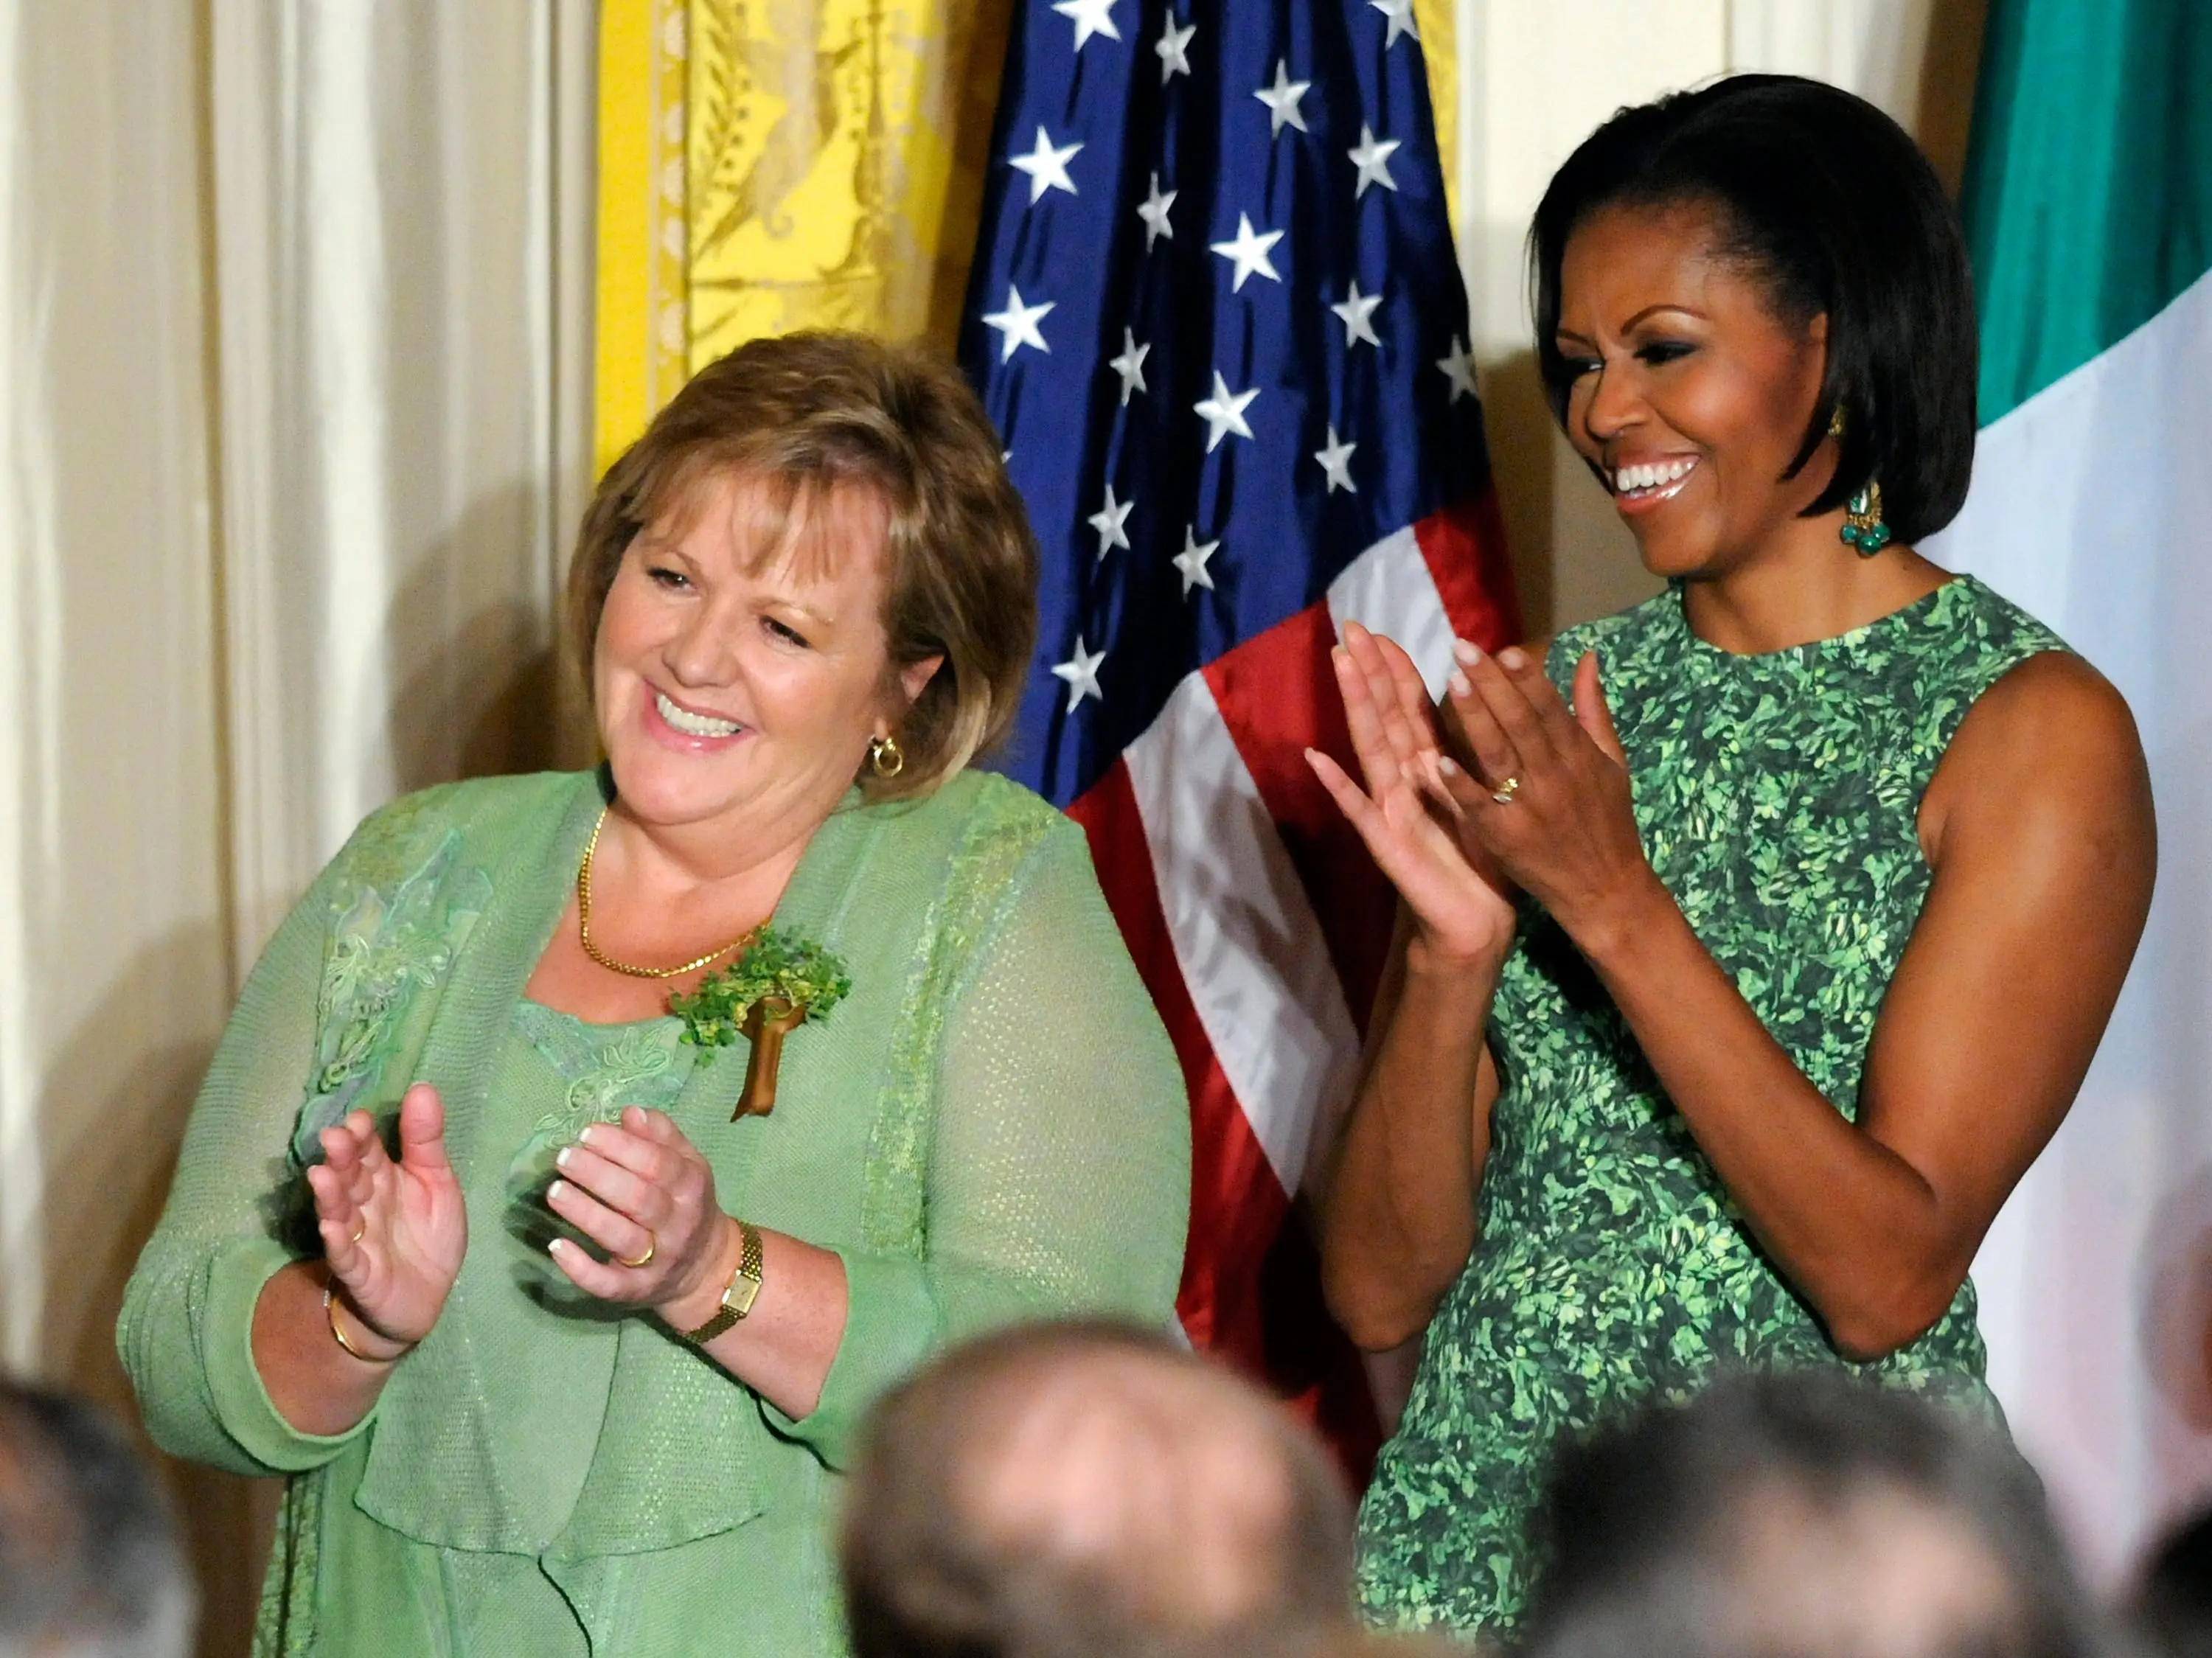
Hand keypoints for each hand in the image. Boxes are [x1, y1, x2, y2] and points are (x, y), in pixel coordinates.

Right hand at [309, 1083, 466, 1353]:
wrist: (426, 1296)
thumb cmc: (427, 1234)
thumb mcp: (437, 1182)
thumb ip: (426, 1141)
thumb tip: (423, 1088)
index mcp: (384, 1178)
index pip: (368, 1151)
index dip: (363, 1136)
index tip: (359, 1119)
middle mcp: (365, 1203)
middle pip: (350, 1177)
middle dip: (342, 1158)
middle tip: (334, 1137)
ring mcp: (358, 1237)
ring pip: (340, 1212)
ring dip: (330, 1195)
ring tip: (322, 1175)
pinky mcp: (360, 1272)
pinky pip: (345, 1257)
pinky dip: (337, 1243)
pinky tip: (330, 1227)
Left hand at [545, 1106, 742, 1330]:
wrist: (706, 1269)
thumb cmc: (686, 1205)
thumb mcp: (686, 1166)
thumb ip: (661, 1138)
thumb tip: (630, 1112)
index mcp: (690, 1187)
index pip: (657, 1163)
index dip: (621, 1146)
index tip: (586, 1133)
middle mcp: (677, 1224)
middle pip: (639, 1198)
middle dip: (599, 1175)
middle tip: (564, 1157)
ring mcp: (657, 1261)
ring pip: (622, 1238)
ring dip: (586, 1214)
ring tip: (554, 1191)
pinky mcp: (635, 1291)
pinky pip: (607, 1283)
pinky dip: (581, 1268)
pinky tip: (556, 1246)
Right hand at [1306, 621, 1518, 965]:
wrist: (1475, 920)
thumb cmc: (1480, 858)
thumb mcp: (1481, 795)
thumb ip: (1471, 753)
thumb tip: (1480, 704)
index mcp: (1429, 768)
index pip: (1409, 709)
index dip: (1396, 671)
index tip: (1381, 632)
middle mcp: (1403, 782)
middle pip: (1384, 717)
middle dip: (1369, 672)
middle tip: (1350, 629)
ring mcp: (1389, 810)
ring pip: (1370, 748)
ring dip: (1356, 706)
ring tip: (1340, 666)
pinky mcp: (1386, 843)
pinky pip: (1359, 810)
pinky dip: (1338, 786)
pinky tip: (1316, 759)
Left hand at [1433, 644, 1658, 944]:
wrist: (1605, 889)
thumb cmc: (1607, 821)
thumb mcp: (1613, 764)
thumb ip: (1593, 710)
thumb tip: (1587, 657)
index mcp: (1580, 756)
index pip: (1550, 709)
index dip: (1528, 678)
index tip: (1505, 649)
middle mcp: (1555, 777)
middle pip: (1521, 724)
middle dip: (1493, 685)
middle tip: (1463, 649)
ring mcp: (1530, 808)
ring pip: (1499, 757)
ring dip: (1474, 720)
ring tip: (1452, 683)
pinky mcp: (1506, 838)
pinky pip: (1480, 807)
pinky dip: (1460, 784)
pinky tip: (1437, 760)